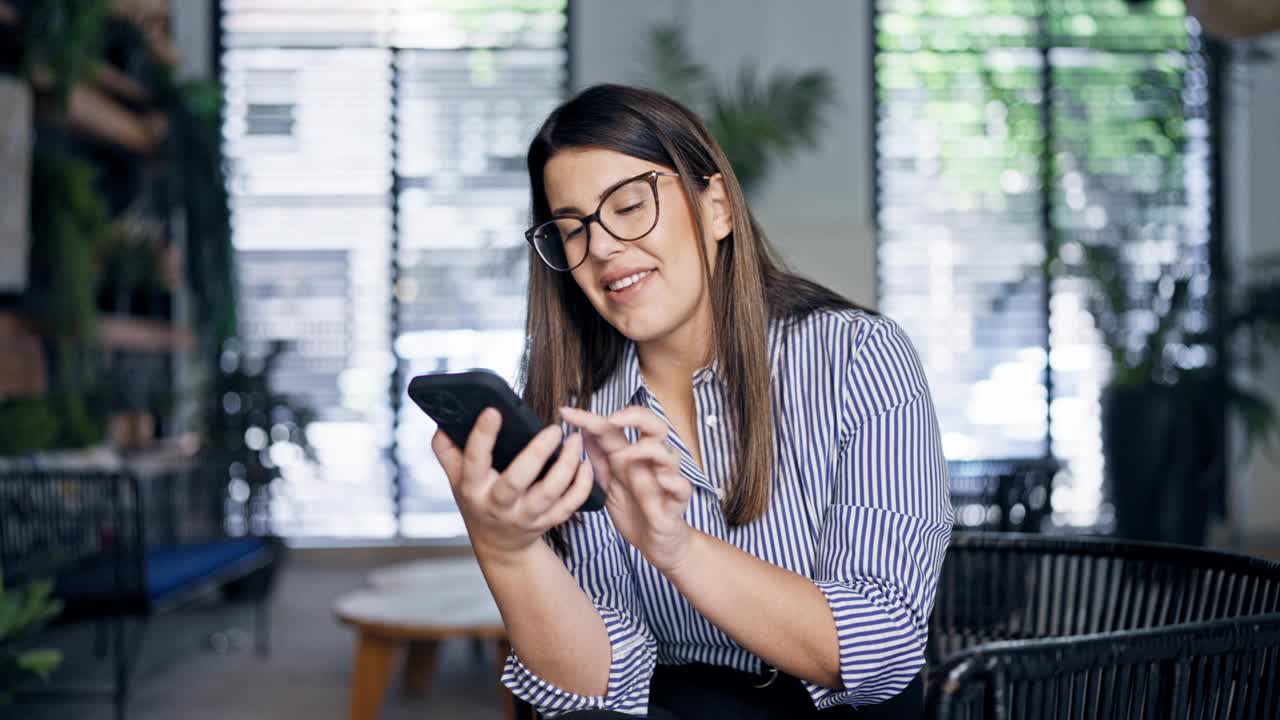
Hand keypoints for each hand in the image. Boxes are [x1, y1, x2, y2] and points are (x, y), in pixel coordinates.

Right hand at [431, 408, 595, 564]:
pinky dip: (582, 485)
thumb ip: (447, 450)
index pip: (474, 462)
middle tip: (553, 429)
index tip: (494, 411)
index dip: (482, 437)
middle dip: (536, 454)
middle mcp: (499, 505)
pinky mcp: (548, 521)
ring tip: (575, 440)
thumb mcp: (456, 479)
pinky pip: (570, 504)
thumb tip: (443, 421)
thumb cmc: (479, 501)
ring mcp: (525, 516)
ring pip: (549, 493)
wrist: (500, 544)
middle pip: (516, 481)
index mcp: (473, 489)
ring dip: (566, 466)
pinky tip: (586, 463)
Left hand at [559, 406, 694, 573]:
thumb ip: (599, 460)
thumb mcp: (609, 484)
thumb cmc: (636, 511)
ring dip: (649, 449)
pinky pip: (681, 486)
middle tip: (613, 419)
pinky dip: (672, 480)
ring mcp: (664, 481)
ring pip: (669, 454)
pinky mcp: (675, 502)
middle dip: (636, 416)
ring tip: (628, 454)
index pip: (614, 429)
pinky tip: (661, 480)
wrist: (656, 544)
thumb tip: (581, 433)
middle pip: (654, 426)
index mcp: (630, 458)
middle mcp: (650, 464)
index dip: (591, 418)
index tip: (566, 412)